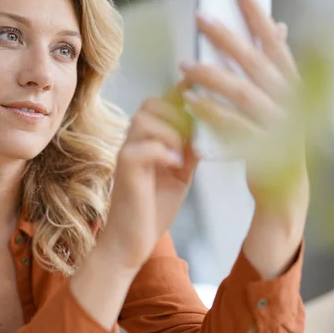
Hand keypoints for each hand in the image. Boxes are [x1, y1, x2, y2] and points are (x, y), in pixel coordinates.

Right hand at [100, 84, 198, 269]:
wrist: (131, 243)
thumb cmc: (153, 210)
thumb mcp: (180, 175)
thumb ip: (190, 151)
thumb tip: (210, 129)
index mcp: (147, 140)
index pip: (161, 103)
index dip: (180, 91)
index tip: (202, 89)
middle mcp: (134, 142)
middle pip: (150, 104)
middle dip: (177, 113)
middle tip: (193, 136)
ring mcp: (126, 154)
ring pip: (144, 120)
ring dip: (170, 132)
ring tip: (182, 155)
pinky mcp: (123, 171)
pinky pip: (140, 148)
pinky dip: (162, 152)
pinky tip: (176, 165)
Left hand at [180, 0, 308, 217]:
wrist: (283, 186)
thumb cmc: (273, 136)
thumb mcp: (277, 100)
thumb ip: (270, 70)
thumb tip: (272, 29)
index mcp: (292, 83)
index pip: (275, 42)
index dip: (258, 15)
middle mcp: (289, 100)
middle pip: (255, 62)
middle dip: (226, 38)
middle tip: (200, 18)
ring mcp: (277, 124)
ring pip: (242, 92)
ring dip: (211, 75)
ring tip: (184, 64)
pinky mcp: (262, 148)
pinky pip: (233, 125)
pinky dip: (210, 111)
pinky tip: (189, 100)